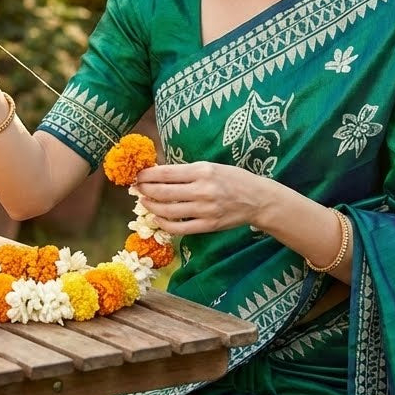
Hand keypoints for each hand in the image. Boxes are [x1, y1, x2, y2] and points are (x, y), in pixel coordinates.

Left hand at [135, 161, 272, 234]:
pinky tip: (158, 218)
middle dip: (144, 190)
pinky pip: (179, 228)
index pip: (166, 173)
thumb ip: (187, 171)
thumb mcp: (212, 167)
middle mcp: (202, 190)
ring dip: (151, 206)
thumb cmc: (233, 179)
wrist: (258, 199)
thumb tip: (158, 173)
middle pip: (162, 192)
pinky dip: (164, 224)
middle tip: (136, 189)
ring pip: (167, 211)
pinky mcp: (208, 225)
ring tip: (144, 202)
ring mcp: (205, 210)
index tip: (138, 175)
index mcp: (202, 171)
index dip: (147, 175)